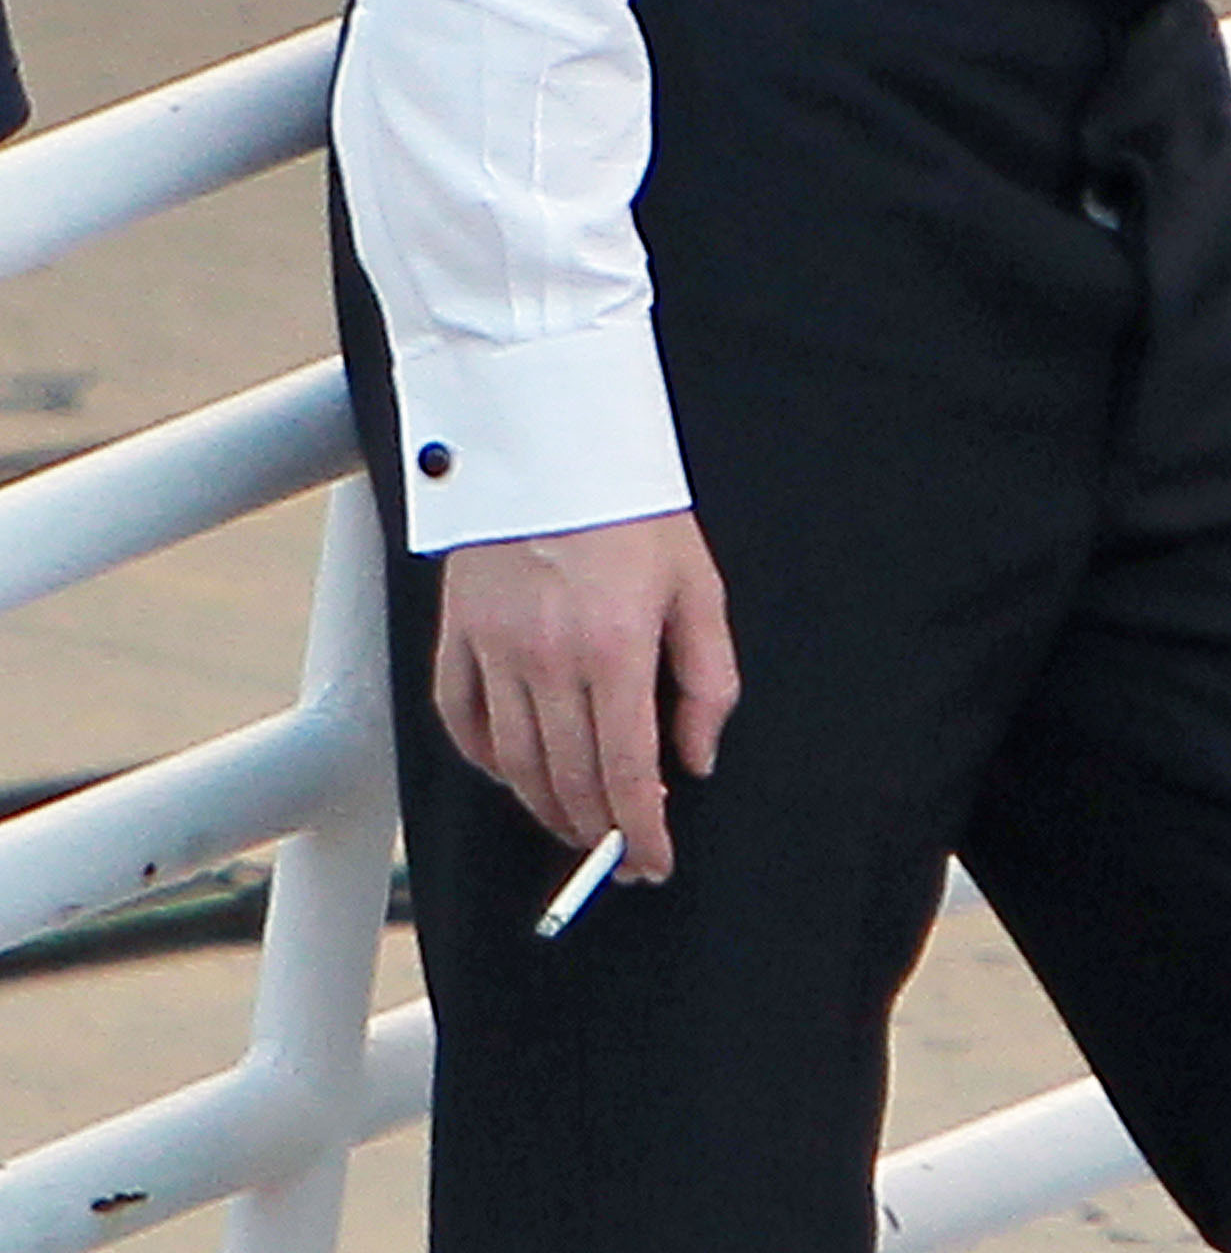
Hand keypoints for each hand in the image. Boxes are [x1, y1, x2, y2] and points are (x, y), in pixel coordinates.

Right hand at [434, 509, 737, 883]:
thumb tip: (697, 758)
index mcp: (616, 646)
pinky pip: (461, 722)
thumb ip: (708, 678)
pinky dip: (488, 763)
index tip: (651, 861)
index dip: (642, 832)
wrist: (555, 434)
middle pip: (569, 780)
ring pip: (515, 765)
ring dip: (546, 808)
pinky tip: (515, 773)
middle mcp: (549, 658)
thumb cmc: (633, 505)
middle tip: (619, 852)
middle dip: (599, 831)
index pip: (628, 773)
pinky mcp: (457, 632)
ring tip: (575, 822)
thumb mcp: (697, 582)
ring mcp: (495, 647)